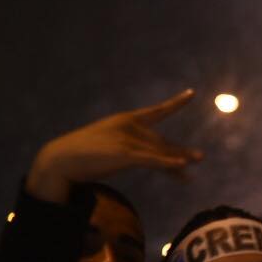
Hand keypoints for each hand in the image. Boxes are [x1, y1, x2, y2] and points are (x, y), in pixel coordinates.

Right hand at [26, 92, 203, 203]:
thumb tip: (144, 160)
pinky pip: (152, 160)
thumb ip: (129, 152)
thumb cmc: (84, 155)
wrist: (61, 159)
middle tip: (200, 157)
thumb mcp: (110, 149)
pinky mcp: (124, 154)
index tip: (191, 93)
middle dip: (179, 152)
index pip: (157, 111)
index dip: (175, 103)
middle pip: (160, 142)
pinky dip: (167, 164)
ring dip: (180, 159)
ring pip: (159, 152)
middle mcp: (129, 127)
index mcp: (125, 120)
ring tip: (199, 161)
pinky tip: (182, 167)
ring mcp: (127, 140)